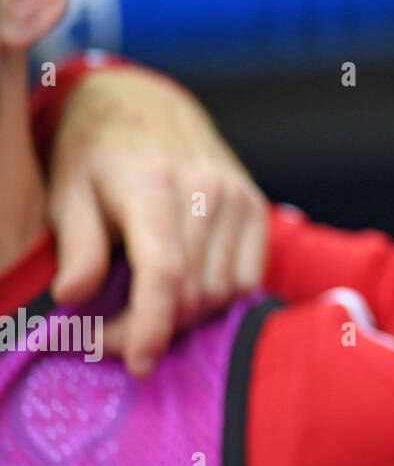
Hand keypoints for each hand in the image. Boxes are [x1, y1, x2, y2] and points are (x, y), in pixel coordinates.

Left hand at [45, 66, 267, 376]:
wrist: (146, 102)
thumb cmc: (95, 151)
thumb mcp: (66, 190)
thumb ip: (76, 245)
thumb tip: (74, 297)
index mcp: (152, 184)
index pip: (164, 273)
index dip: (150, 326)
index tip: (136, 362)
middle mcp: (206, 190)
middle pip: (194, 290)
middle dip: (156, 328)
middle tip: (115, 337)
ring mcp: (238, 197)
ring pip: (224, 290)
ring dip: (187, 316)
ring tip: (146, 314)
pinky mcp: (256, 206)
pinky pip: (248, 276)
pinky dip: (219, 296)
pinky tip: (184, 291)